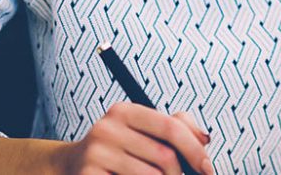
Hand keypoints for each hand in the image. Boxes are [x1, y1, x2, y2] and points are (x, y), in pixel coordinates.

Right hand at [57, 103, 214, 174]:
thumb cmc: (120, 149)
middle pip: (165, 157)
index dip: (194, 149)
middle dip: (178, 174)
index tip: (207, 168)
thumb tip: (205, 139)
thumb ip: (177, 127)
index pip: (171, 126)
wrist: (73, 166)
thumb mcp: (144, 131)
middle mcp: (107, 128)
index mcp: (124, 111)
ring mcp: (96, 154)